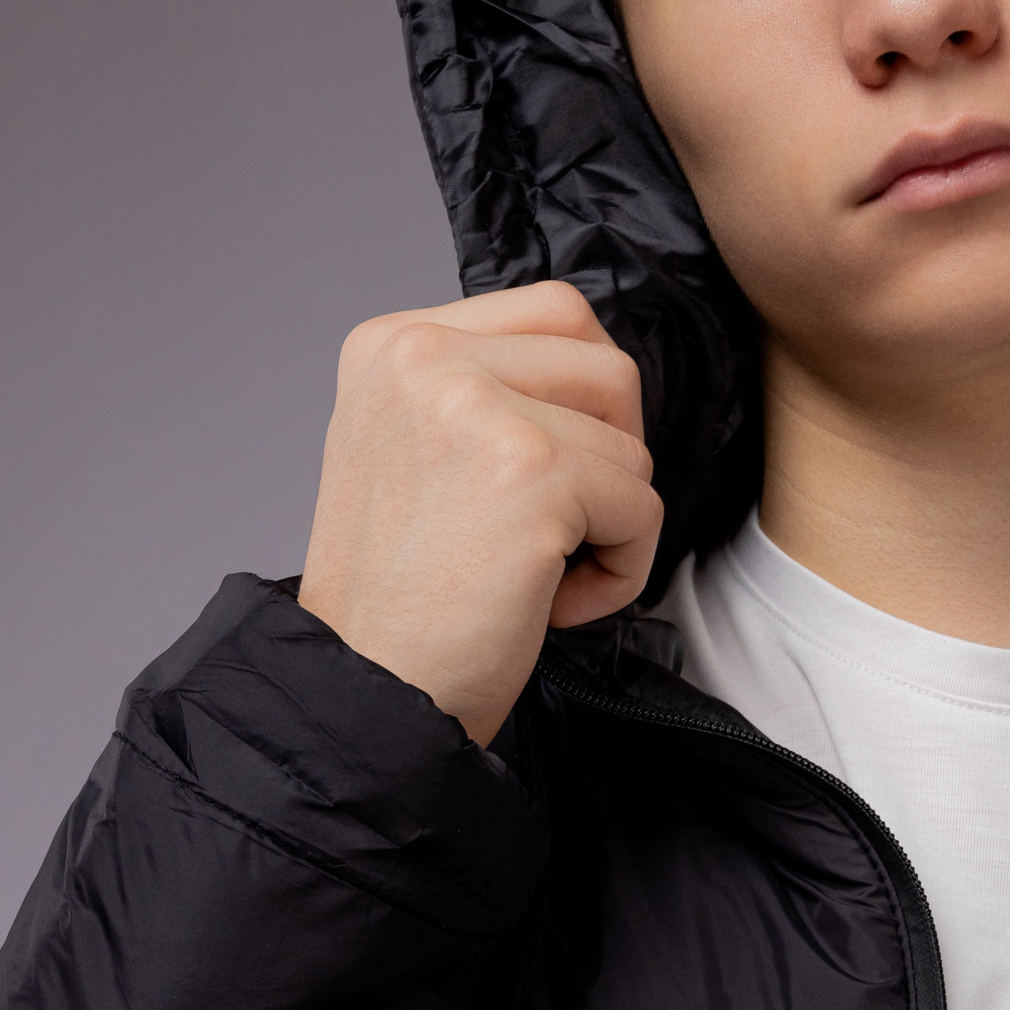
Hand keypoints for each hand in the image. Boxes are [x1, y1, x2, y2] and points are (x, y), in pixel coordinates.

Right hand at [298, 283, 661, 744]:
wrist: (366, 696)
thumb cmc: (403, 600)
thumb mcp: (412, 451)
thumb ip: (485, 391)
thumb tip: (593, 370)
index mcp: (392, 343)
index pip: (557, 313)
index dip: (583, 405)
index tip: (535, 482)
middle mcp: (424, 356)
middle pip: (608, 365)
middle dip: (610, 458)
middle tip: (553, 528)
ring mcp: (476, 406)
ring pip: (631, 442)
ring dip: (611, 522)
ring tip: (536, 572)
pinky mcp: (532, 470)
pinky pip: (643, 507)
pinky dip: (619, 572)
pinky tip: (546, 604)